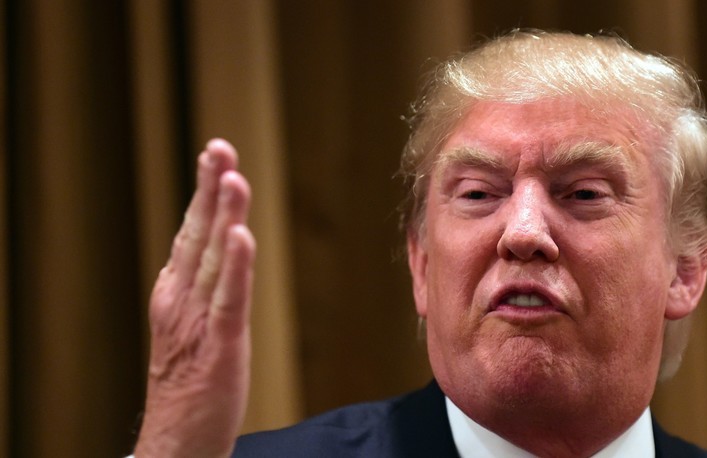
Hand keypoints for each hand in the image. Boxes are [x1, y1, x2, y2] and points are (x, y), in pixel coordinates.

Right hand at [134, 139, 255, 457]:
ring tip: (233, 178)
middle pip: (198, 235)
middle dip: (210, 189)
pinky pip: (230, 300)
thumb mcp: (193, 324)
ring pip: (215, 260)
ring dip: (225, 217)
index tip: (217, 155)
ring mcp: (198, 322)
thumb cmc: (190, 382)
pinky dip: (237, 267)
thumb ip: (206, 286)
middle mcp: (182, 300)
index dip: (204, 193)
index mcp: (177, 292)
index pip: (192, 232)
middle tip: (220, 147)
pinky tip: (243, 238)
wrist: (177, 440)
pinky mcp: (219, 346)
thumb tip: (225, 245)